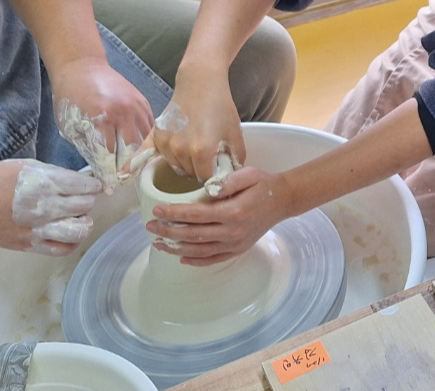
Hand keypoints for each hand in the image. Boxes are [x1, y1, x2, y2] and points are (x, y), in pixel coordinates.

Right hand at [0, 160, 101, 254]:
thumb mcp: (25, 165)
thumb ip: (53, 173)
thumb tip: (77, 180)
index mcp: (42, 184)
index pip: (84, 186)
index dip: (92, 184)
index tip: (92, 184)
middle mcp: (42, 208)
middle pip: (84, 206)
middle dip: (88, 200)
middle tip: (83, 197)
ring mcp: (35, 230)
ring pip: (78, 231)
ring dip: (83, 222)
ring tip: (77, 216)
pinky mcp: (27, 246)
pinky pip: (61, 250)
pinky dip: (72, 242)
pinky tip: (68, 232)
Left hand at [50, 57, 154, 186]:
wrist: (83, 67)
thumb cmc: (71, 96)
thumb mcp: (71, 126)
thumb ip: (88, 147)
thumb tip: (101, 170)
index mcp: (101, 118)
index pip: (109, 156)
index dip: (109, 174)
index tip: (109, 187)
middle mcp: (123, 112)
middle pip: (131, 151)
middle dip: (127, 170)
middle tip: (122, 182)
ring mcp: (136, 106)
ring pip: (145, 141)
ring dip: (139, 157)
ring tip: (133, 170)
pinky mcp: (144, 102)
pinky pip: (150, 128)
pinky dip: (146, 141)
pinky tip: (140, 151)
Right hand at [143, 62, 245, 182]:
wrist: (200, 82)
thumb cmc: (220, 106)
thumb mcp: (235, 134)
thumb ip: (234, 160)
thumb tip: (230, 178)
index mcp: (201, 151)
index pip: (206, 179)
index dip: (214, 175)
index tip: (218, 169)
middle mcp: (180, 150)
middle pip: (189, 174)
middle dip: (200, 169)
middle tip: (208, 153)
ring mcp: (165, 143)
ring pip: (174, 166)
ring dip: (184, 163)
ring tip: (194, 145)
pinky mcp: (156, 136)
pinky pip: (144, 155)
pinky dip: (135, 165)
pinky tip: (122, 177)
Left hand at [146, 166, 288, 265]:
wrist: (284, 200)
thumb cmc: (264, 184)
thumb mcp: (249, 174)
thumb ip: (228, 180)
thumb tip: (208, 187)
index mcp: (233, 212)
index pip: (196, 215)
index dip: (175, 213)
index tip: (158, 211)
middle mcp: (233, 231)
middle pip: (193, 235)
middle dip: (168, 231)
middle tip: (150, 227)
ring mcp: (235, 243)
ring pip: (199, 250)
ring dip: (176, 248)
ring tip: (159, 243)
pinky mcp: (238, 249)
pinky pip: (213, 259)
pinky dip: (196, 260)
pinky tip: (181, 257)